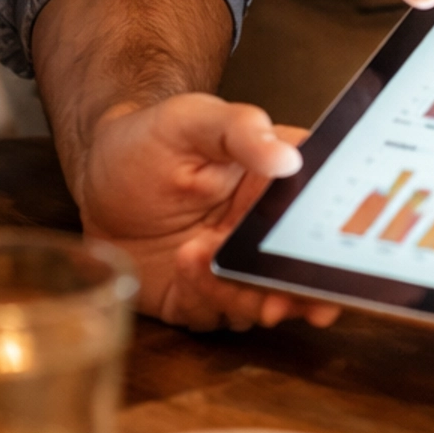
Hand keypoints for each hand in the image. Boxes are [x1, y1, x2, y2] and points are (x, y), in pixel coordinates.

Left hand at [77, 94, 339, 331]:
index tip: (333, 261)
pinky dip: (204, 296)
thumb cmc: (149, 139)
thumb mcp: (192, 119)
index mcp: (278, 183)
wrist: (98, 181)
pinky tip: (183, 263)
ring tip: (200, 256)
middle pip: (300, 269)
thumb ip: (240, 130)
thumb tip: (288, 157)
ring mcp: (236, 267)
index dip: (336, 240)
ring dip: (242, 294)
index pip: (320, 211)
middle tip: (283, 298)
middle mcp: (264, 230)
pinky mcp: (201, 296)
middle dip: (301, 294)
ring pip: (261, 300)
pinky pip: (214, 313)